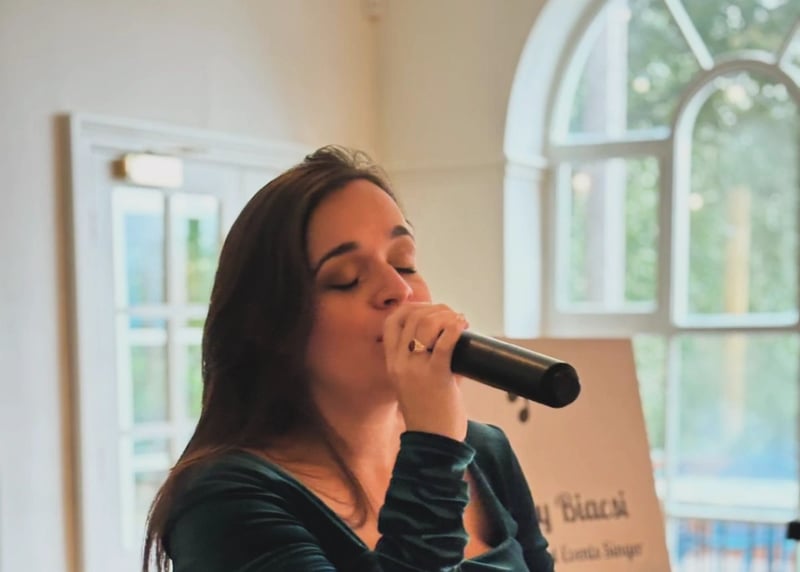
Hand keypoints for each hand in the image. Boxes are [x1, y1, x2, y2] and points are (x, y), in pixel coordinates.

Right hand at [382, 303, 469, 440]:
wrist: (433, 444)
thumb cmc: (430, 414)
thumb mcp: (417, 382)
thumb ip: (429, 359)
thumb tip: (452, 336)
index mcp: (392, 363)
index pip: (392, 321)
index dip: (411, 308)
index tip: (431, 310)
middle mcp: (400, 363)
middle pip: (411, 318)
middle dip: (435, 309)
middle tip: (451, 315)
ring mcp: (415, 370)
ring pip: (426, 326)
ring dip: (447, 317)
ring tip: (459, 321)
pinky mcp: (436, 377)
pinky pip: (445, 343)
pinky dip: (455, 328)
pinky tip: (463, 325)